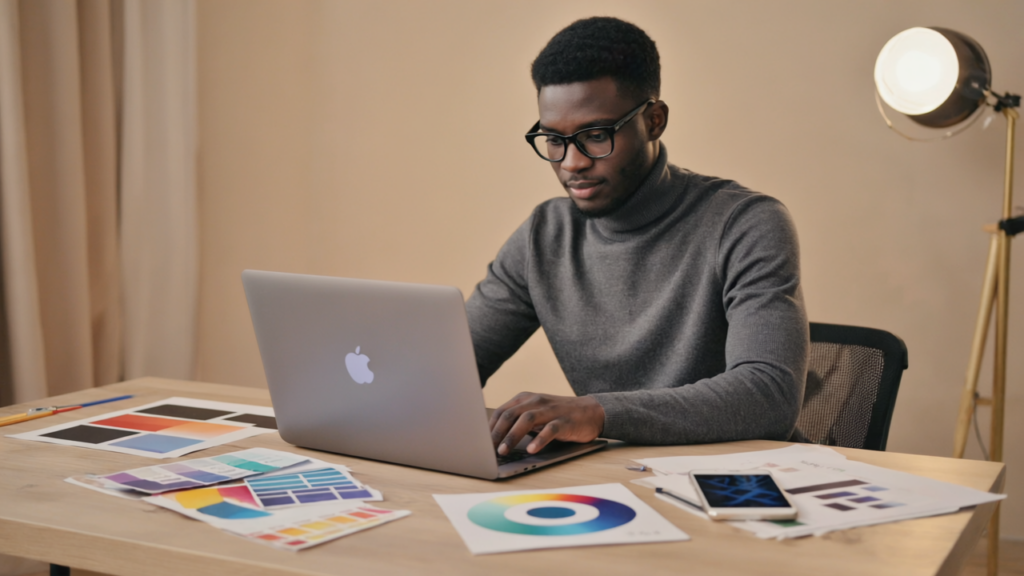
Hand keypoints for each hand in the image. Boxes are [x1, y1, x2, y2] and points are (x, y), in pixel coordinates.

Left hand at [489, 392, 604, 455]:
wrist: (591, 412)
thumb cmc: (559, 416)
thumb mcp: (536, 415)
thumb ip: (518, 422)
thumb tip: (495, 441)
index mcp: (526, 399)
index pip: (501, 411)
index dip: (489, 427)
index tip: (479, 443)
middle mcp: (536, 401)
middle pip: (511, 414)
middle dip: (497, 433)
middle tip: (487, 449)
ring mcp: (551, 410)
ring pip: (527, 419)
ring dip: (512, 436)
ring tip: (503, 451)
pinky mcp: (565, 421)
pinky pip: (550, 429)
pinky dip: (539, 440)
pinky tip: (531, 450)